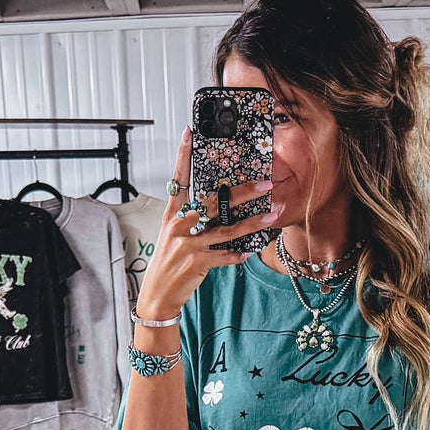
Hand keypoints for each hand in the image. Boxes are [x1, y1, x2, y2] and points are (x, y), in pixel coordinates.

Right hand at [135, 129, 276, 322]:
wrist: (157, 295)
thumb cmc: (168, 264)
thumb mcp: (172, 237)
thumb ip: (190, 220)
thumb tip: (215, 207)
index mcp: (172, 215)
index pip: (178, 180)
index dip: (182, 157)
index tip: (188, 134)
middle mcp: (179, 226)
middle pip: (213, 203)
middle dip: (241, 193)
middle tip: (264, 184)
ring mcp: (188, 245)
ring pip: (226, 230)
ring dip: (252, 223)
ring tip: (271, 216)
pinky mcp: (197, 263)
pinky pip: (225, 255)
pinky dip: (239, 253)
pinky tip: (252, 249)